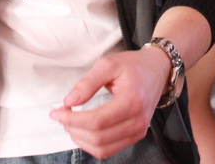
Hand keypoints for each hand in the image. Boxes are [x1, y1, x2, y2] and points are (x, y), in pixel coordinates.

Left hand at [51, 47, 170, 158]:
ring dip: (81, 139)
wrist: (157, 70)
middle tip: (61, 115)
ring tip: (70, 123)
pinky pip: (109, 150)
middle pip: (98, 137)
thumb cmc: (133, 65)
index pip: (96, 121)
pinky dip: (92, 144)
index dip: (72, 120)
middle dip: (73, 129)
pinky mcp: (137, 135)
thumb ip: (87, 83)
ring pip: (102, 148)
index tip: (57, 111)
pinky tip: (83, 131)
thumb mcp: (108, 64)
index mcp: (132, 101)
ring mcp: (139, 131)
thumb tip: (69, 102)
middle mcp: (138, 121)